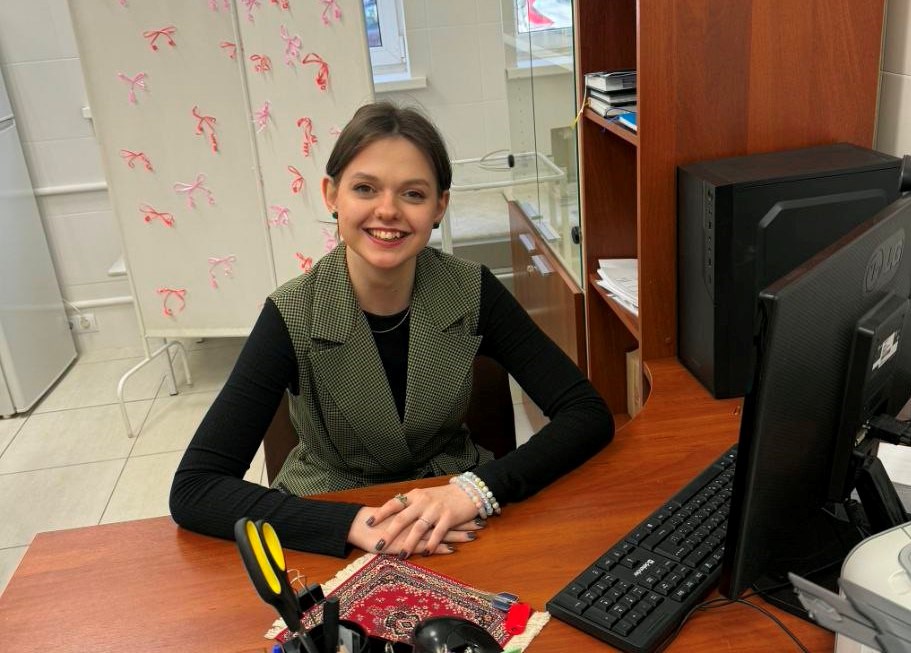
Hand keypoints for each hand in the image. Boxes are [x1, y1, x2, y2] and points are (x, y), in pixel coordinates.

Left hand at [350, 484, 484, 557]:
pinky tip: (425, 553)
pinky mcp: (449, 517)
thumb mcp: (425, 496)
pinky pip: (438, 533)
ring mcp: (436, 509)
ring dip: (410, 543)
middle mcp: (423, 501)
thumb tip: (391, 514)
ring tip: (401, 555)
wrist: (468, 491)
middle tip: (379, 545)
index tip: (368, 523)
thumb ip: (410, 504)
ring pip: (419, 528)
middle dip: (390, 533)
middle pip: (403, 518)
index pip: (394, 504)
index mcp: (415, 495)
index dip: (381, 513)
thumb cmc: (444, 496)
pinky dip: (431, 544)